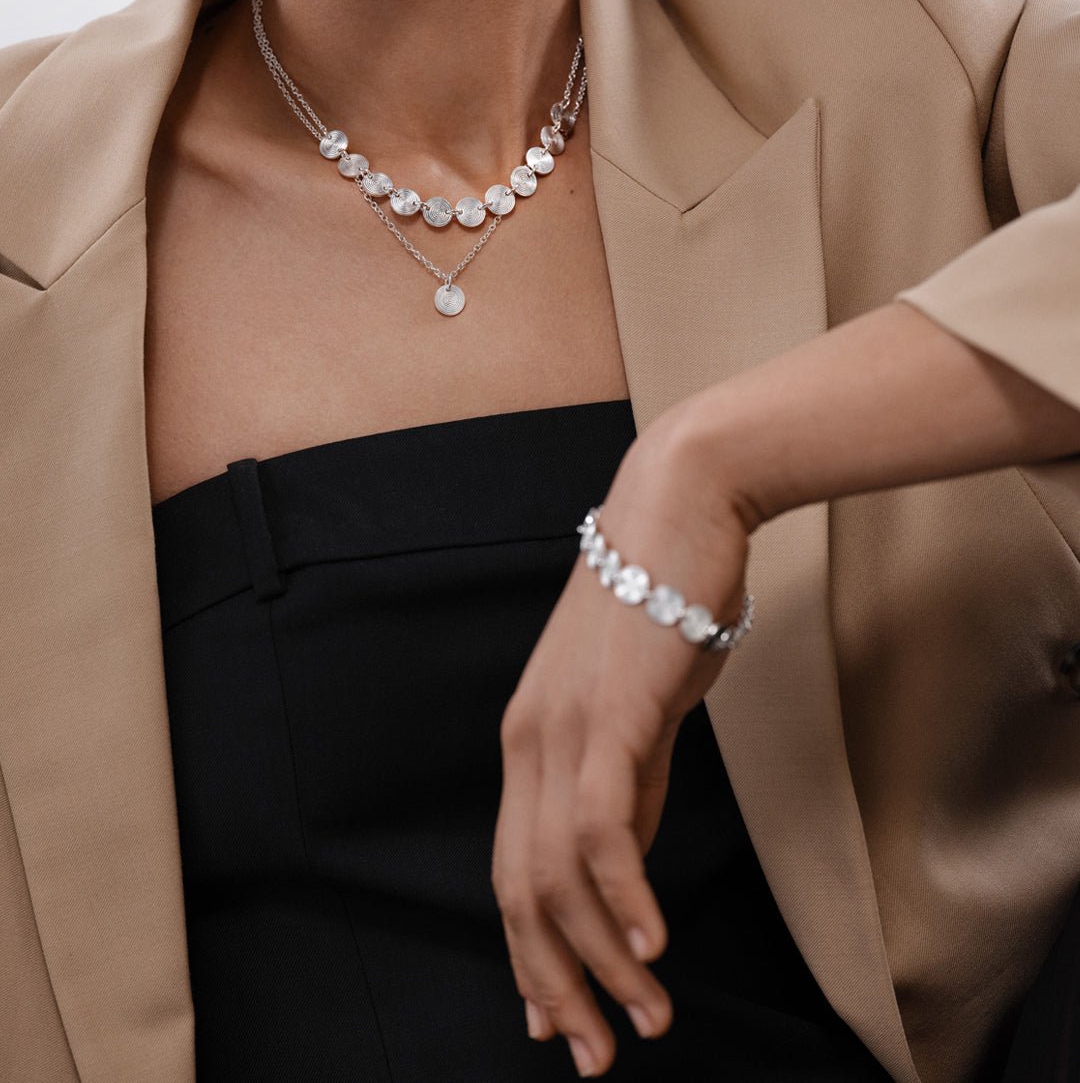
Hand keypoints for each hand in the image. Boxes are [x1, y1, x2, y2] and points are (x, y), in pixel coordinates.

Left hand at [491, 408, 751, 1076]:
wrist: (680, 508)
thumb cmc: (665, 602)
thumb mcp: (640, 709)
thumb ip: (629, 781)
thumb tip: (625, 861)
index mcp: (530, 742)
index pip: (514, 870)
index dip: (530, 954)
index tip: (557, 1019)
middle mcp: (529, 742)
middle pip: (522, 890)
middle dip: (555, 983)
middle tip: (595, 1053)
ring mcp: (562, 728)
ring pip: (560, 874)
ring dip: (603, 960)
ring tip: (646, 1020)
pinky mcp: (610, 713)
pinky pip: (603, 825)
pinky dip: (622, 895)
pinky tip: (652, 945)